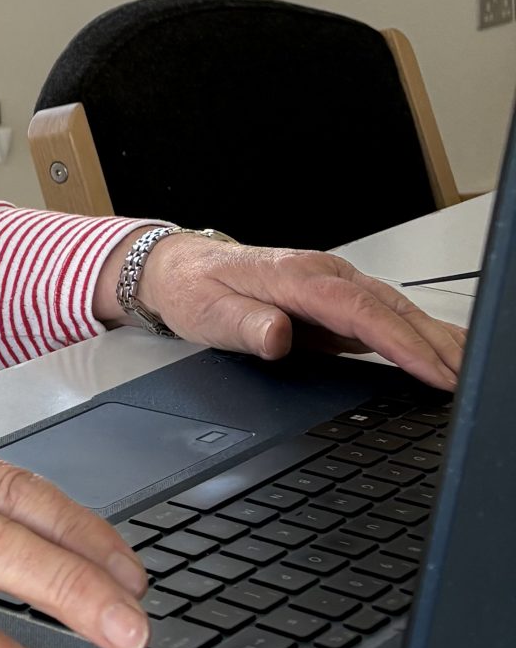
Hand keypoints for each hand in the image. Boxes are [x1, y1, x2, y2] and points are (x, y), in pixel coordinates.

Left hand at [96, 232, 464, 388]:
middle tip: (468, 379)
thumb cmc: (193, 288)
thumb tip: (276, 335)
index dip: (400, 343)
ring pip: (395, 310)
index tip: (432, 371)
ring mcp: (332, 286)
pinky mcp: (334, 301)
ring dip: (434, 338)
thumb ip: (244, 325)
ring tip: (467, 368)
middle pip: (391, 308)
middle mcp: (322, 274)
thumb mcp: (206, 313)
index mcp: (296, 276)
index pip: (360, 312)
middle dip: (434, 344)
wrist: (179, 269)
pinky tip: (438, 353)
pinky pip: (384, 317)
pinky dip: (417, 335)